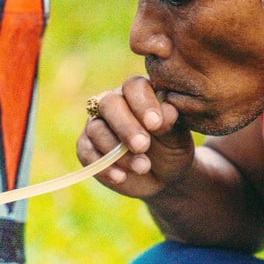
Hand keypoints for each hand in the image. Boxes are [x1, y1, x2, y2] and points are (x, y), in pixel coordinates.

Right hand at [76, 75, 194, 199]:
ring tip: (143, 167)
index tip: (155, 124)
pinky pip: (87, 153)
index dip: (142, 104)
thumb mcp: (177, 135)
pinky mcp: (88, 147)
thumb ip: (170, 121)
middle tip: (143, 146)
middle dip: (126, 127)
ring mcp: (98, 124)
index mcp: (139, 92)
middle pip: (109, 104)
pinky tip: (121, 177)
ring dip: (118, 152)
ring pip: (97, 130)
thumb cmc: (172, 146)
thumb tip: (165, 111)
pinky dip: (104, 167)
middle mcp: (115, 102)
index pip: (134, 86)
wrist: (164, 175)